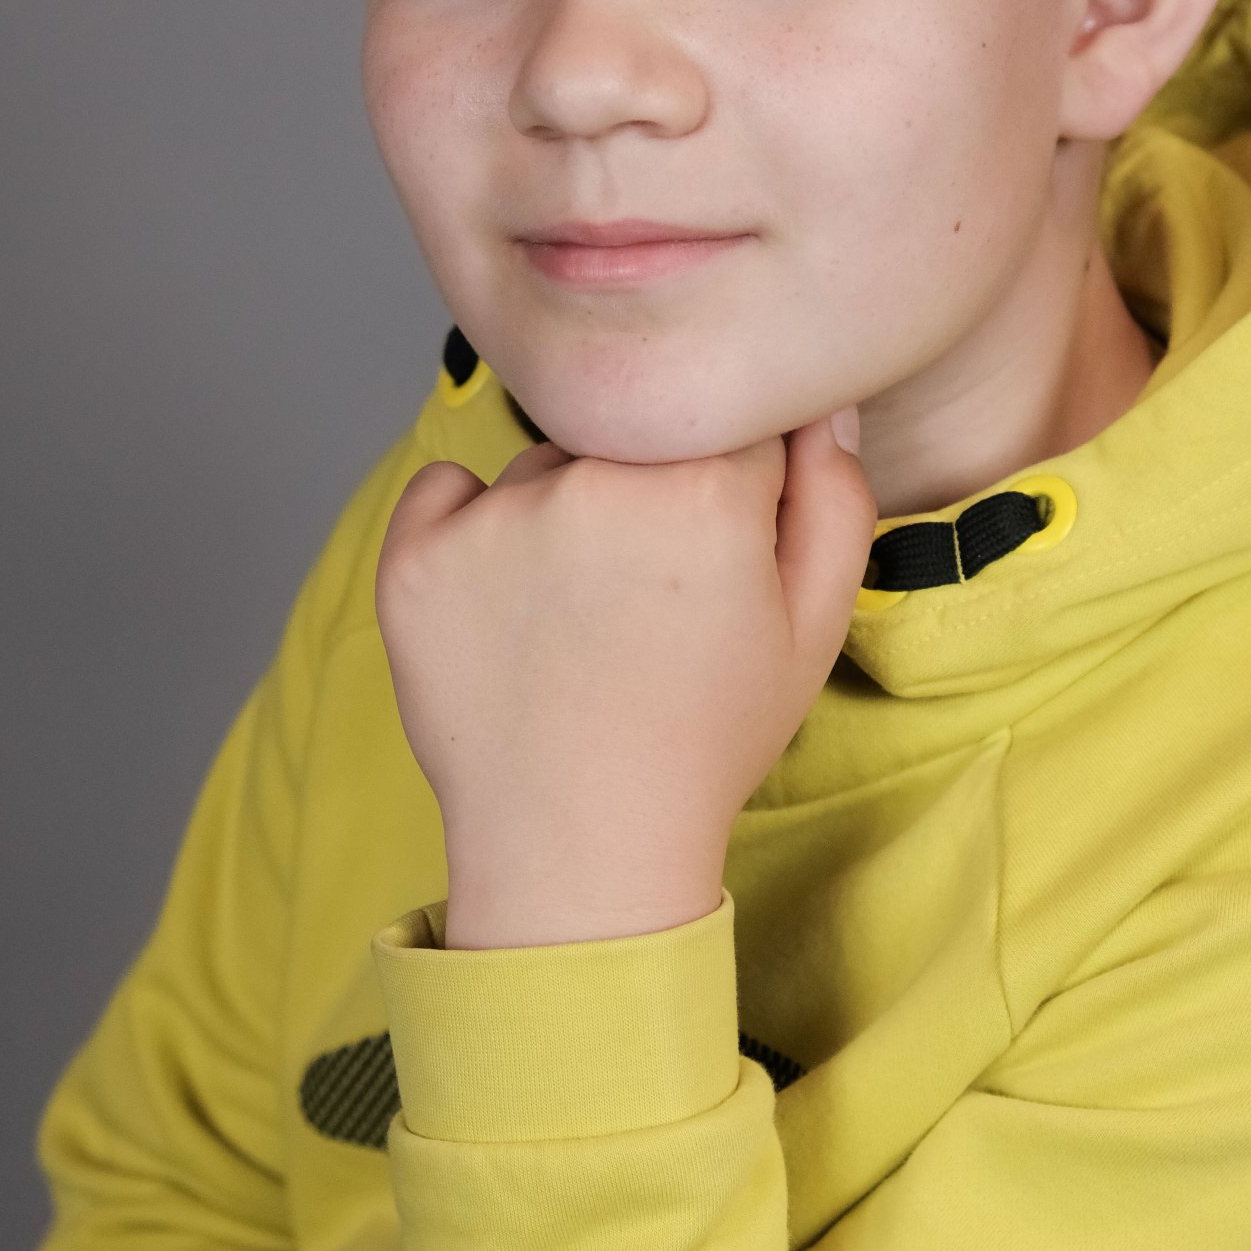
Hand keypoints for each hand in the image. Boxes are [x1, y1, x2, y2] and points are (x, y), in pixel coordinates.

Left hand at [375, 411, 872, 946]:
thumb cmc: (706, 739)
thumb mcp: (814, 629)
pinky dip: (469, 527)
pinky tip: (507, 606)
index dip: (730, 488)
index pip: (726, 421)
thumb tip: (819, 406)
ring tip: (580, 620)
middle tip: (648, 595)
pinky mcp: (415, 555)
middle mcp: (594, 482)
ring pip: (544, 462)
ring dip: (563, 511)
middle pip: (630, 431)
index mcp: (705, 489)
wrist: (581, 843)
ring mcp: (493, 518)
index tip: (716, 553)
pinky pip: (446, 489)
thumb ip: (835, 498)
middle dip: (647, 489)